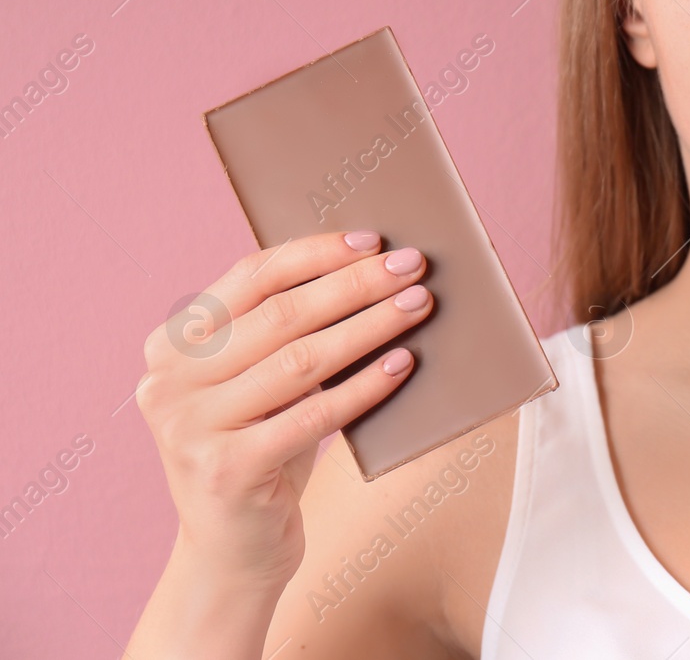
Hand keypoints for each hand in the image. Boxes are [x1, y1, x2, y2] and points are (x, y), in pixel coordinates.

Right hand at [136, 231, 430, 587]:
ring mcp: (189, 429)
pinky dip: (364, 387)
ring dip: (369, 327)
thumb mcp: (259, 385)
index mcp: (171, 345)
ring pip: (300, 361)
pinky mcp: (226, 471)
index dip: (315, 253)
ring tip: (419, 306)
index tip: (373, 239)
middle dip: (355, 285)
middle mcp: (168, 382)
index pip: (250, 277)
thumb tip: (371, 268)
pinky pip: (312, 416)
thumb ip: (284, 333)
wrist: (233, 552)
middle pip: (281, 315)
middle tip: (413, 265)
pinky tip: (404, 365)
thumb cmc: (262, 449)